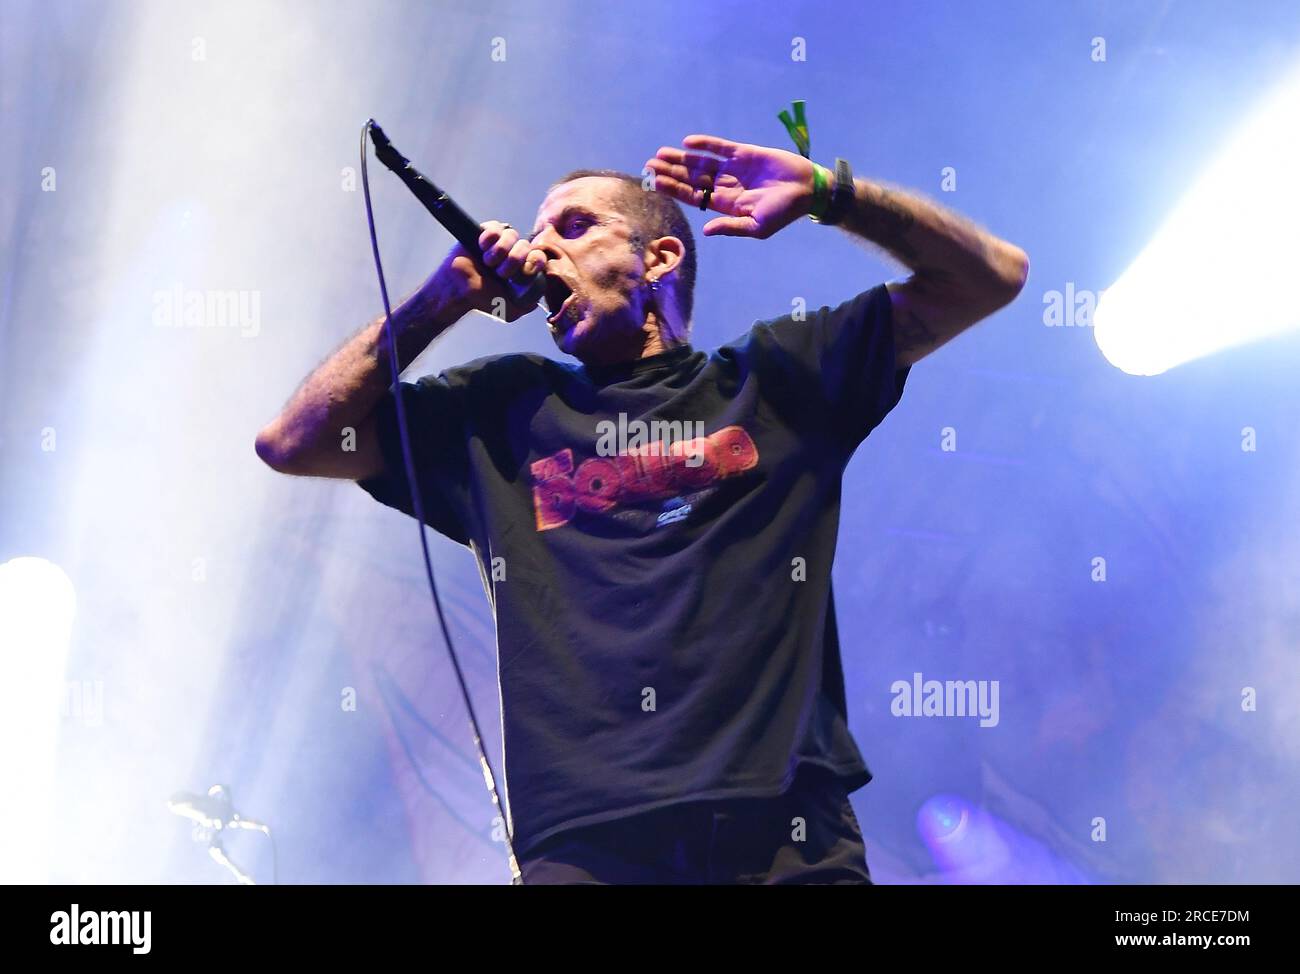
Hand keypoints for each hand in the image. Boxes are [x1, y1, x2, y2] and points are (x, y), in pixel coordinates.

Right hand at [433, 220, 547, 322]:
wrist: (458, 292)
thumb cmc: (482, 301)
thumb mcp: (509, 311)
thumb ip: (527, 305)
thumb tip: (538, 298)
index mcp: (522, 269)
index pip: (539, 257)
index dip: (535, 262)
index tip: (524, 272)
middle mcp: (513, 254)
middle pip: (525, 245)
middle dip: (514, 260)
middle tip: (500, 273)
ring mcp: (499, 242)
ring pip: (512, 234)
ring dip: (500, 250)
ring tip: (488, 262)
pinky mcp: (484, 233)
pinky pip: (495, 227)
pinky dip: (490, 236)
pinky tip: (482, 247)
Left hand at [644, 135, 818, 238]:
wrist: (807, 189)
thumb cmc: (783, 212)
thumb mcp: (757, 227)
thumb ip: (731, 227)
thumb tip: (706, 230)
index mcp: (725, 205)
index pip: (693, 197)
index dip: (673, 190)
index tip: (654, 183)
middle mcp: (725, 186)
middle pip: (691, 179)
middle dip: (670, 173)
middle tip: (648, 165)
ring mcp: (733, 169)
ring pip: (700, 163)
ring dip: (681, 159)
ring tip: (660, 154)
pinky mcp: (744, 153)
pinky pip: (720, 147)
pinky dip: (705, 144)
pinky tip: (688, 143)